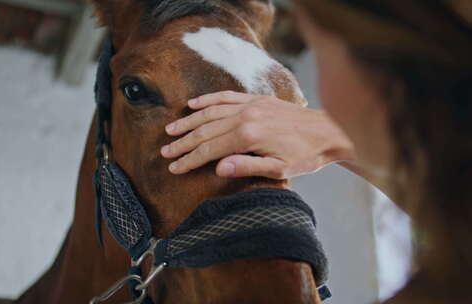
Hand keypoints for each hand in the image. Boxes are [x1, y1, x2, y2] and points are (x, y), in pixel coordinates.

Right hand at [161, 91, 354, 178]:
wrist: (329, 131)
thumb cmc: (306, 156)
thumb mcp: (279, 169)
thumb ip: (246, 167)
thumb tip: (217, 168)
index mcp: (248, 137)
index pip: (209, 149)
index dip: (189, 160)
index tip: (174, 168)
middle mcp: (245, 117)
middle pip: (205, 131)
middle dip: (183, 143)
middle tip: (165, 153)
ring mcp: (250, 105)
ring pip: (210, 112)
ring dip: (189, 122)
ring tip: (171, 130)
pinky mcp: (256, 99)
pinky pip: (226, 97)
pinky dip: (208, 100)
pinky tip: (193, 105)